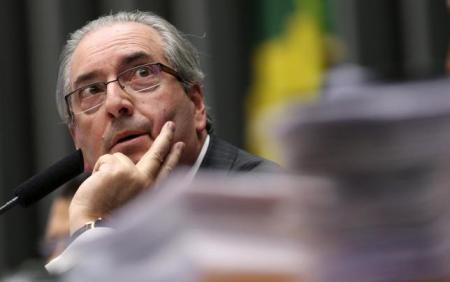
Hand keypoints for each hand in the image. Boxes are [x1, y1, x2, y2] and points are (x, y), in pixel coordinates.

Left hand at [69, 121, 183, 233]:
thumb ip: (134, 182)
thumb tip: (126, 162)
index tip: (180, 145)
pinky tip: (96, 186)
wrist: (92, 229)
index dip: (173, 156)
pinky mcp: (118, 170)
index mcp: (150, 193)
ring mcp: (133, 175)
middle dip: (165, 138)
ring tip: (101, 188)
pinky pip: (105, 160)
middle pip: (157, 155)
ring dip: (106, 169)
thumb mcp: (128, 202)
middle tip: (170, 125)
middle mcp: (146, 184)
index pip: (165, 170)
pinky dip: (97, 170)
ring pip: (118, 158)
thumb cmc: (104, 218)